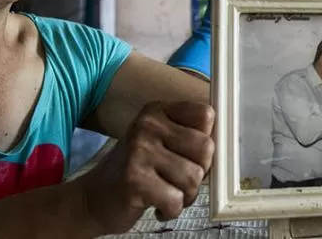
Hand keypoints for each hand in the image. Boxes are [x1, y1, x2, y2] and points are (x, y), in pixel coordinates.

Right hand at [77, 101, 214, 235]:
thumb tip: (228, 143)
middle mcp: (149, 125)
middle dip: (199, 172)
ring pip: (193, 177)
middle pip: (206, 147)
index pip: (206, 115)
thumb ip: (190, 137)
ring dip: (185, 195)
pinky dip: (170, 210)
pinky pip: (176, 200)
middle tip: (179, 180)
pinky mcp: (135, 180)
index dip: (207, 140)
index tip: (193, 156)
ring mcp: (140, 150)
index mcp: (158, 110)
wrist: (93, 197)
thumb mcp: (160, 141)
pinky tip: (155, 205)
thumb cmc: (137, 170)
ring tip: (166, 193)